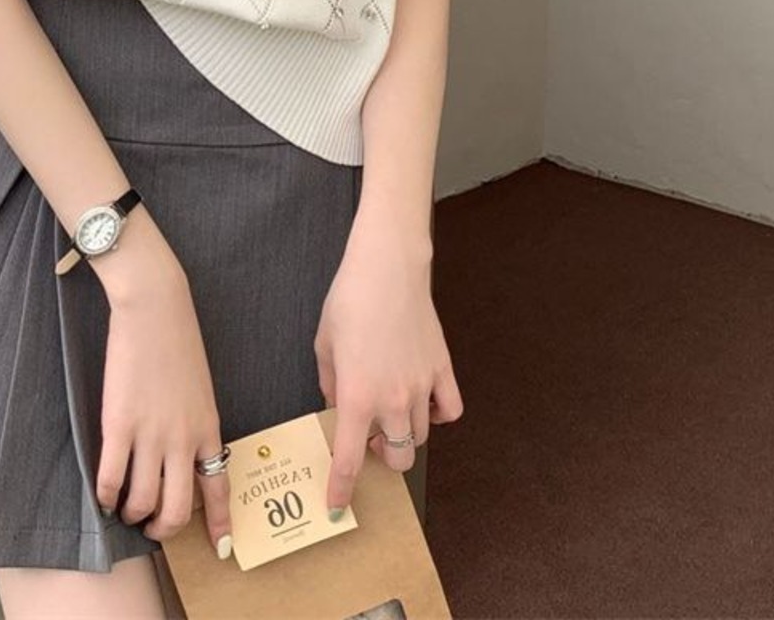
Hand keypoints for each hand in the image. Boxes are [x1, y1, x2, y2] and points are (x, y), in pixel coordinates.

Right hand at [95, 248, 233, 559]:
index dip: (219, 523)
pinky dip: (104, 495)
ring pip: (141, 500)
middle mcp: (183, 439)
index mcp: (208, 428)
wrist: (155, 308)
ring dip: (130, 514)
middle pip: (177, 508)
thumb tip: (183, 453)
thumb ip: (194, 423)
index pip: (219, 487)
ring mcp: (151, 433)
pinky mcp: (119, 423)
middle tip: (150, 528)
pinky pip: (110, 478)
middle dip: (162, 529)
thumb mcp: (200, 387)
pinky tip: (101, 493)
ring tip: (123, 509)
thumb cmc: (178, 340)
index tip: (220, 547)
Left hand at [313, 231, 463, 513]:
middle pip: (398, 458)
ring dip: (404, 434)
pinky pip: (449, 410)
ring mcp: (423, 386)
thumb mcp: (324, 344)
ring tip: (391, 411)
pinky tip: (423, 401)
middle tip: (369, 434)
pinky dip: (438, 415)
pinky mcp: (443, 369)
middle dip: (382, 455)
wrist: (388, 269)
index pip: (349, 459)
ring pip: (421, 437)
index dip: (342, 487)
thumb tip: (339, 406)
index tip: (337, 504)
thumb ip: (331, 384)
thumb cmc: (349, 300)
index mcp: (357, 396)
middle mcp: (393, 400)